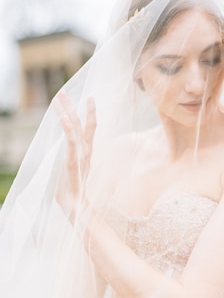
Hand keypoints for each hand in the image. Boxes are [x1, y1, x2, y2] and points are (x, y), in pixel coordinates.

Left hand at [53, 92, 96, 220]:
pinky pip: (72, 140)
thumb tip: (71, 161)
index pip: (90, 129)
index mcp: (86, 153)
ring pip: (75, 127)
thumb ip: (72, 163)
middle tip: (64, 91)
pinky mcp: (73, 160)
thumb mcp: (72, 173)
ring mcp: (80, 154)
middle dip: (72, 106)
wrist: (76, 206)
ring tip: (59, 96)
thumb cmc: (72, 193)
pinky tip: (65, 117)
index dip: (89, 113)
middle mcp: (85, 150)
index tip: (88, 98)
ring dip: (67, 111)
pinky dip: (69, 128)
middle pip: (81, 123)